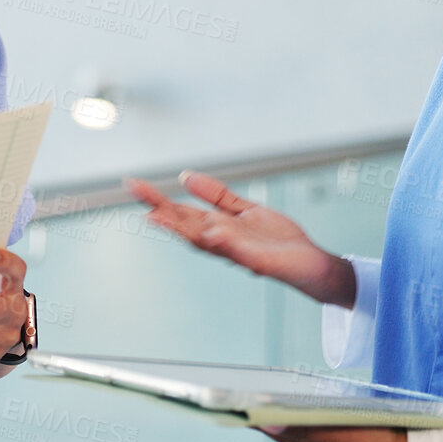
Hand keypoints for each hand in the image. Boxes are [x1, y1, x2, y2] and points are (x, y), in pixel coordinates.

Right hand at [126, 171, 356, 307]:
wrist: (309, 264)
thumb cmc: (277, 241)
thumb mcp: (245, 209)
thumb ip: (217, 195)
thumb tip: (184, 177)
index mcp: (217, 228)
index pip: (181, 212)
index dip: (156, 199)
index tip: (133, 185)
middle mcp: (221, 241)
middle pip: (185, 224)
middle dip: (159, 209)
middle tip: (134, 193)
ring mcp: (238, 252)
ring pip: (204, 240)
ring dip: (181, 228)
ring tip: (157, 213)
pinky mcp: (259, 262)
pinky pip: (239, 252)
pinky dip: (225, 243)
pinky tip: (212, 231)